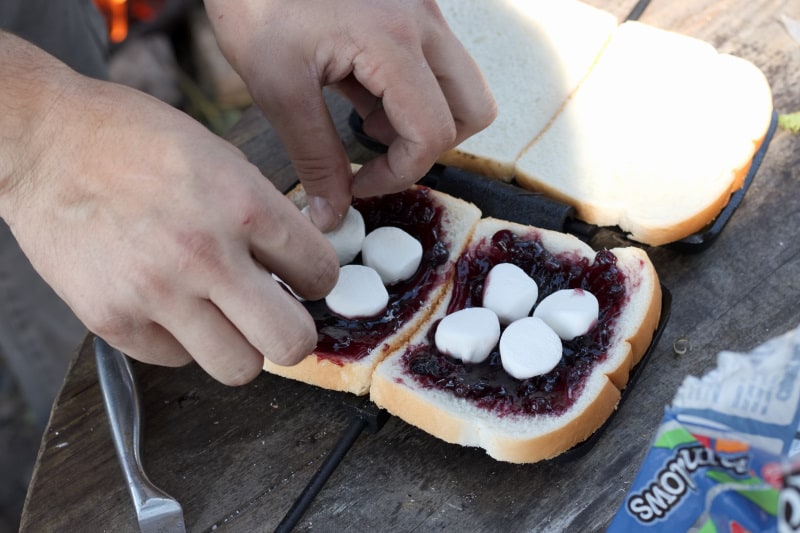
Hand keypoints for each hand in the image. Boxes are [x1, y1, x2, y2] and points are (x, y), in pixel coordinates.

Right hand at [0, 32, 338, 384]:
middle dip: (294, 334)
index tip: (304, 279)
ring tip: (223, 318)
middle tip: (279, 318)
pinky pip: (176, 360)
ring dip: (240, 347)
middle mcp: (205, 255)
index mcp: (243, 204)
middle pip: (290, 342)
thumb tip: (294, 264)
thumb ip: (262, 213)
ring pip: (239, 369)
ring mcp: (156, 294)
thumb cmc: (133, 141)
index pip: (321, 273)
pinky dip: (182, 342)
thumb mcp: (219, 156)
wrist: (44, 143)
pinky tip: (170, 308)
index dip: (318, 279)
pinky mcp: (113, 321)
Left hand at [205, 0, 495, 230]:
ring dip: (424, 119)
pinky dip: (409, 93)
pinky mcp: (410, 8)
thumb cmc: (255, 0)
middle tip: (380, 156)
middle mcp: (422, 22)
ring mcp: (422, 11)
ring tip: (364, 119)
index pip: (432, 133)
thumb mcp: (278, 87)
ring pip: (462, 87)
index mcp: (393, 41)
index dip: (399, 174)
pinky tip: (359, 89)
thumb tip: (332, 214)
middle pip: (473, 110)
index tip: (358, 184)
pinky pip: (435, 65)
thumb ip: (313, 157)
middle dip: (429, 147)